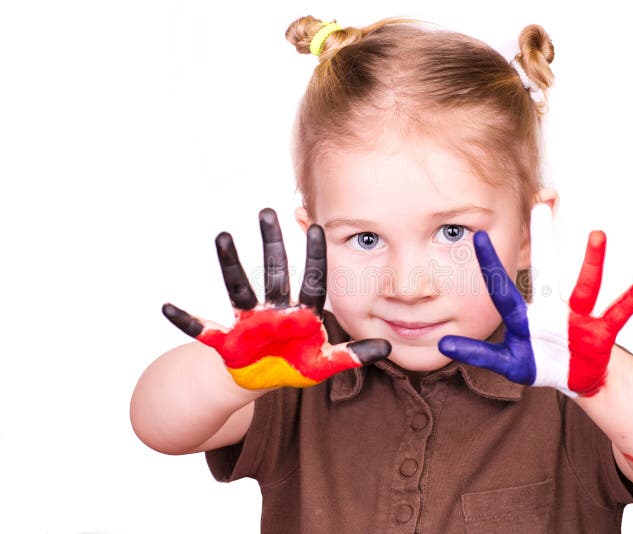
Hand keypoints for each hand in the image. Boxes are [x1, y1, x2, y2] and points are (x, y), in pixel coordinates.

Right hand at [162, 208, 390, 389]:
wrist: (262, 382)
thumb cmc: (294, 365)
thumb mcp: (326, 363)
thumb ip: (354, 356)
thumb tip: (387, 348)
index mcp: (300, 314)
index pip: (310, 279)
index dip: (313, 255)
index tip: (316, 226)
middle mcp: (273, 310)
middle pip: (273, 272)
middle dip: (271, 244)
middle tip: (268, 210)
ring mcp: (247, 322)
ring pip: (238, 288)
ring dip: (231, 263)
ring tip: (223, 235)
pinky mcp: (224, 340)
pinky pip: (200, 329)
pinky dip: (184, 320)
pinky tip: (167, 306)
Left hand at [438, 204, 632, 396]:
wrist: (574, 378)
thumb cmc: (539, 363)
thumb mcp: (507, 363)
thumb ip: (479, 354)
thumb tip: (444, 345)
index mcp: (524, 318)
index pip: (503, 288)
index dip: (490, 266)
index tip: (477, 236)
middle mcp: (550, 310)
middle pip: (545, 271)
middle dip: (543, 239)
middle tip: (541, 203)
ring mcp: (577, 318)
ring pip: (585, 286)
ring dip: (592, 262)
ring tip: (597, 234)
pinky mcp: (600, 333)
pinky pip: (619, 312)